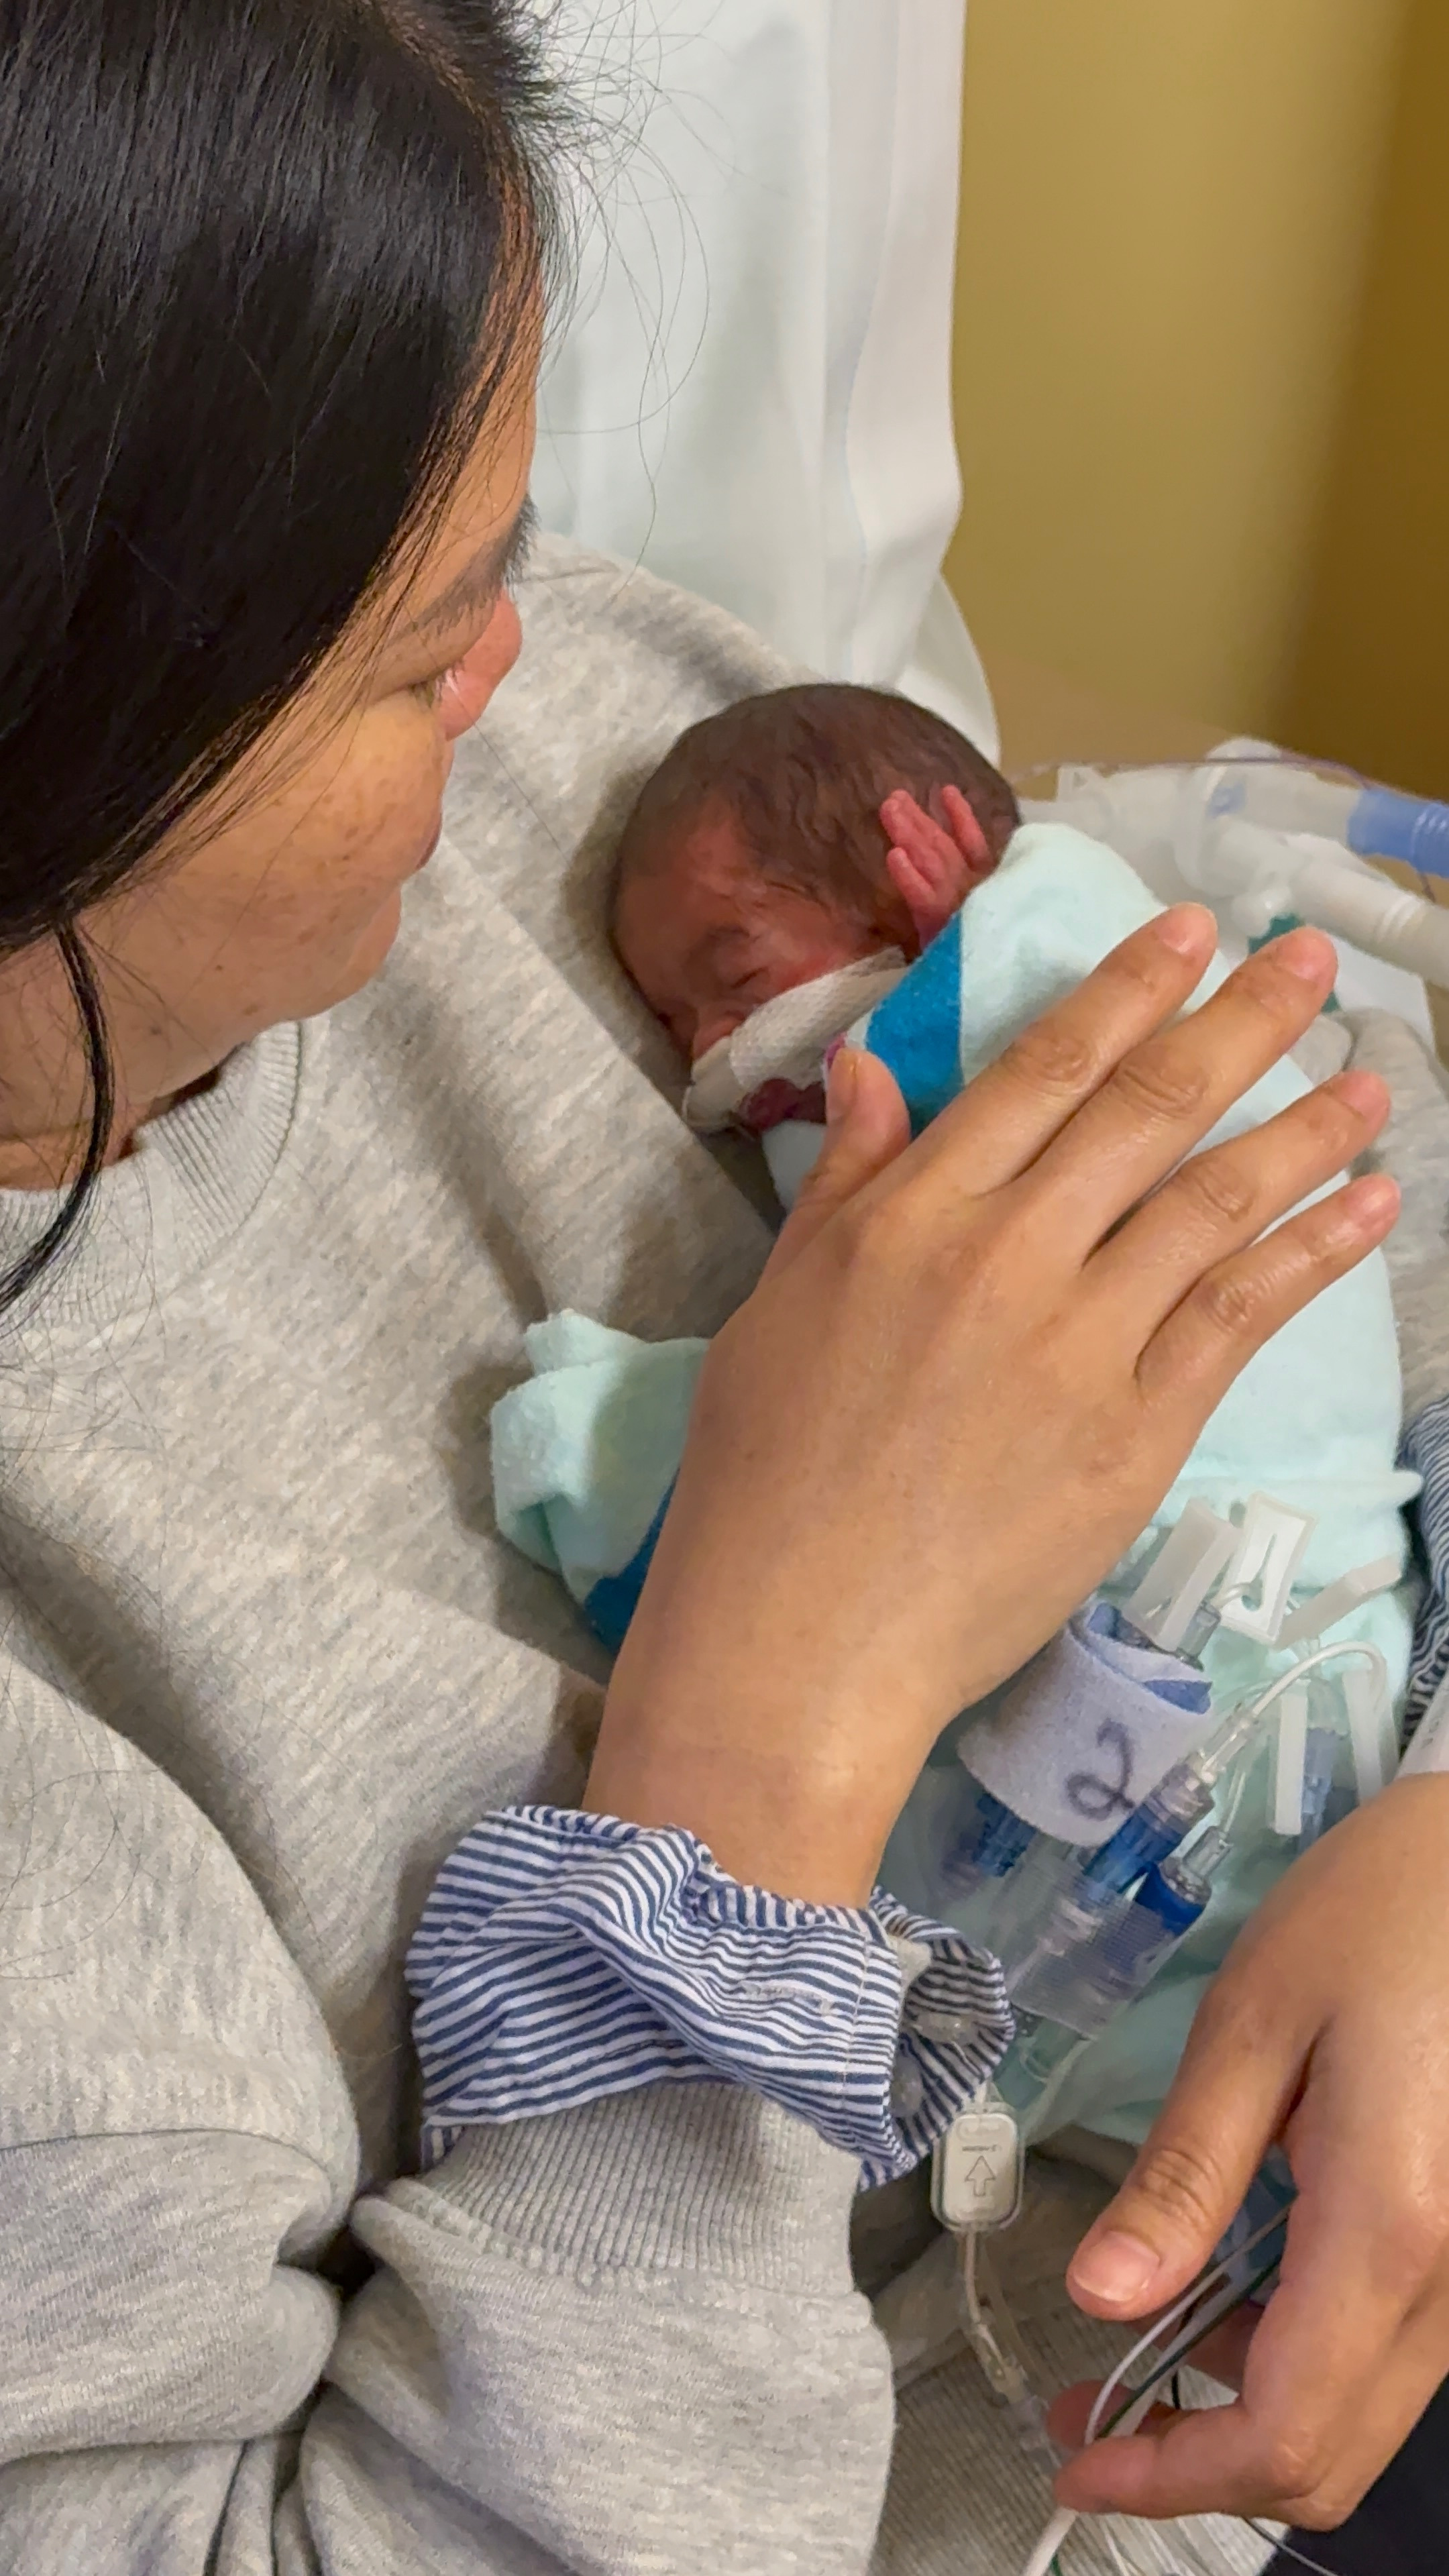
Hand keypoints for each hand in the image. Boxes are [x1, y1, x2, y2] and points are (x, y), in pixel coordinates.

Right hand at [587, 915, 1395, 1901]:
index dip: (1125, 990)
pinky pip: (1241, 1318)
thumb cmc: (762, 1477)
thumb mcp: (778, 1305)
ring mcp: (1081, 1341)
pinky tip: (1367, 1208)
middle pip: (1147, 1110)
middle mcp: (1007, 1252)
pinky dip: (1313, 1254)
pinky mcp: (1138, 1431)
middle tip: (1308, 962)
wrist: (801, 1635)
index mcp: (912, 1213)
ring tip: (1372, 1084)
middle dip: (1240, 1022)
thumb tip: (877, 1070)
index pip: (1042, 1069)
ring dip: (1305, 1131)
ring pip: (1215, 1202)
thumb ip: (844, 1183)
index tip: (1188, 930)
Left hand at [881, 784, 993, 948]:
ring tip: (890, 808)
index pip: (974, 846)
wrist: (1003, 998)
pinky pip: (923, 899)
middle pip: (944, 850)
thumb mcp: (993, 926)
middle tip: (894, 797)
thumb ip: (988, 906)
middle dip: (920, 821)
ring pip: (932, 863)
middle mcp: (975, 893)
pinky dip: (909, 878)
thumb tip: (969, 881)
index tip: (948, 791)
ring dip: (910, 834)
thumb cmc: (996, 964)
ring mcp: (959, 907)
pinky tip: (893, 856)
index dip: (961, 819)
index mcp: (988, 891)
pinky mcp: (943, 928)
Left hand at [1053, 1774, 1448, 2531]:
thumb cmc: (1379, 1913)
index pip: (1286, 2431)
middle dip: (1200, 2462)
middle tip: (1088, 2411)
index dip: (1172, 2474)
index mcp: (1394, 2230)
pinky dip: (1305, 2357)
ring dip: (1252, 2410)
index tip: (1075, 2456)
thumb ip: (1185, 2171)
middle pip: (1333, 2455)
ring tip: (1142, 2346)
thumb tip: (1100, 2293)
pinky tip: (1235, 2293)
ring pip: (1365, 2413)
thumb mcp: (1255, 2022)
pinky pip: (1393, 2350)